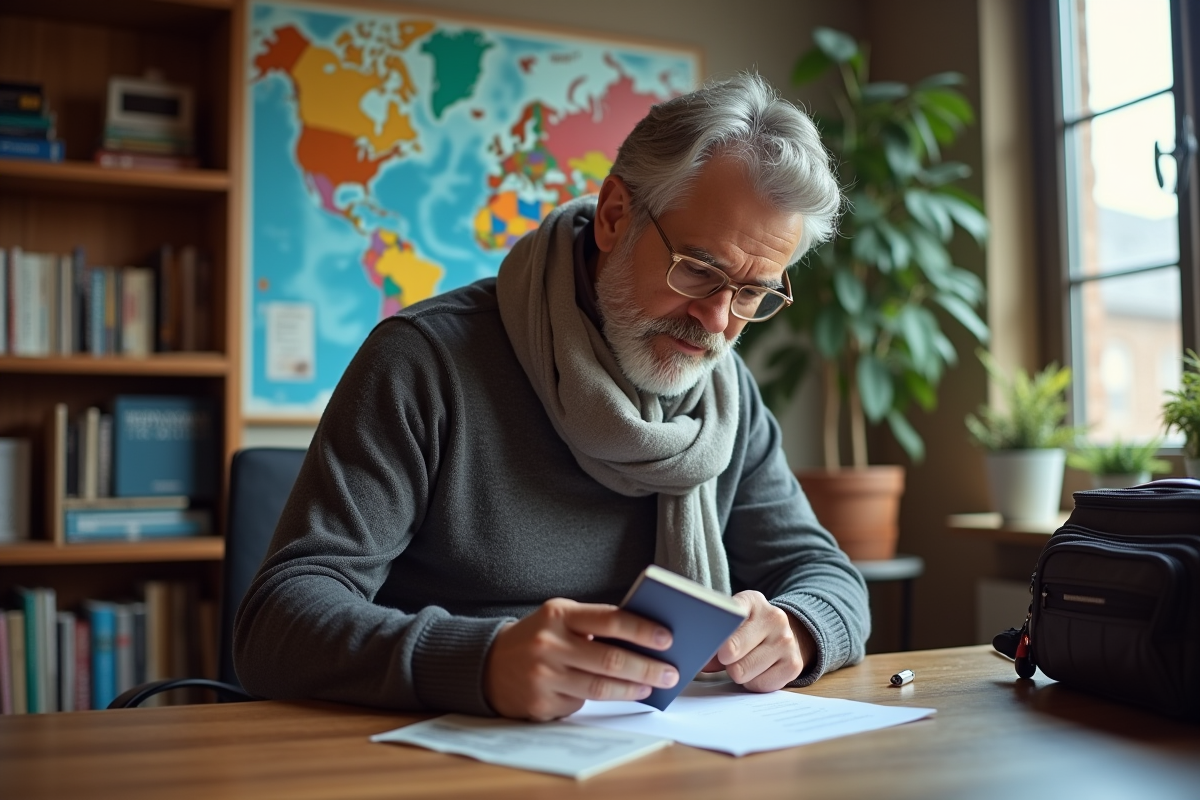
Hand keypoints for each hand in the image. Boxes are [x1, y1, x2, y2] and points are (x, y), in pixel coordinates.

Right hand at [483, 598, 678, 720]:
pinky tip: (614, 696)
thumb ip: (594, 624)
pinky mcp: (540, 704)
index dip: (642, 630)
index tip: (667, 638)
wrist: (489, 664)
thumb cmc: (538, 637)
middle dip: (646, 668)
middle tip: (671, 673)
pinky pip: (581, 704)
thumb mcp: (560, 618)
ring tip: (651, 687)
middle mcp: (549, 644)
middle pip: (610, 660)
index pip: (609, 620)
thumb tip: (645, 641)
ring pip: (600, 688)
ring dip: (632, 689)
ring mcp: (543, 676)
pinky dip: (599, 700)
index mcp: (558, 615)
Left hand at [701, 591, 815, 691]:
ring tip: (741, 663)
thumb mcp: (731, 624)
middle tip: (725, 658)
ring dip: (737, 673)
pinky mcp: (793, 665)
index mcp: (753, 601)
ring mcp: (786, 641)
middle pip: (733, 649)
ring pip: (744, 671)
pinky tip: (755, 672)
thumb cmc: (747, 631)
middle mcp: (774, 618)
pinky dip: (752, 683)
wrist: (784, 636)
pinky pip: (759, 685)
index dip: (721, 633)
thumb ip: (714, 638)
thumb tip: (700, 662)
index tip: (719, 648)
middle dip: (724, 659)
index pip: (733, 613)